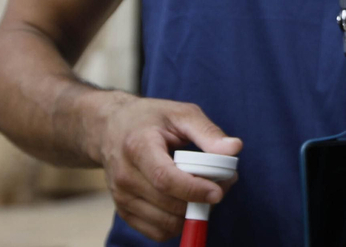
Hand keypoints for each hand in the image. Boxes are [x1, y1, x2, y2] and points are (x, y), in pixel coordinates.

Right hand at [93, 95, 241, 240]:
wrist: (110, 128)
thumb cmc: (149, 118)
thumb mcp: (181, 113)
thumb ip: (208, 132)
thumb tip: (235, 149)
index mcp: (138, 147)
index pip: (165, 179)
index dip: (194, 189)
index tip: (218, 191)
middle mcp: (125, 176)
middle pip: (168, 203)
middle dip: (200, 200)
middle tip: (222, 185)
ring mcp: (121, 197)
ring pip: (165, 223)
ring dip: (191, 214)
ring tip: (204, 192)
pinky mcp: (124, 211)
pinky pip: (157, 232)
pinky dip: (178, 223)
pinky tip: (186, 203)